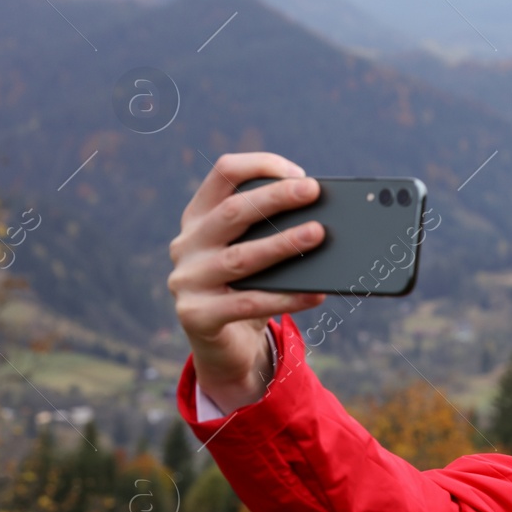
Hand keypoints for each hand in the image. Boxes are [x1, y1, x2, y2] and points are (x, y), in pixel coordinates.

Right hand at [168, 153, 326, 411]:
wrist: (225, 346)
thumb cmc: (249, 287)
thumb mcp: (254, 252)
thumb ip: (272, 231)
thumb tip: (325, 217)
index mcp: (199, 217)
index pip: (223, 174)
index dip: (260, 166)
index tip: (299, 173)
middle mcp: (186, 244)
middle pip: (232, 212)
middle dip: (276, 198)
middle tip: (314, 191)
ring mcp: (187, 280)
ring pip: (240, 258)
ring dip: (283, 244)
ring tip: (319, 235)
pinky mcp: (196, 316)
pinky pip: (247, 304)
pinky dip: (286, 298)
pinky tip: (316, 293)